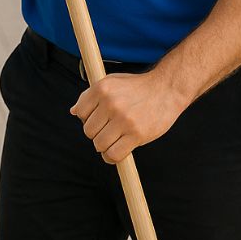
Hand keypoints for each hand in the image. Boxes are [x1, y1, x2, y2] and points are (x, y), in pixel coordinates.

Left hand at [69, 71, 184, 163]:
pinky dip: (112, 157)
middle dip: (96, 133)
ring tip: (114, 139)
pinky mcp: (136, 134)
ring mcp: (123, 119)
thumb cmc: (137, 87)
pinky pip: (114, 154)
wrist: (166, 89)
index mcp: (101, 88)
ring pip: (99, 144)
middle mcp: (110, 103)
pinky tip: (117, 151)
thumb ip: (91, 96)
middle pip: (88, 131)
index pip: (80, 113)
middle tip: (109, 129)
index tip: (99, 119)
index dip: (88, 118)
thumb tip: (73, 111)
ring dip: (104, 146)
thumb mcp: (112, 82)